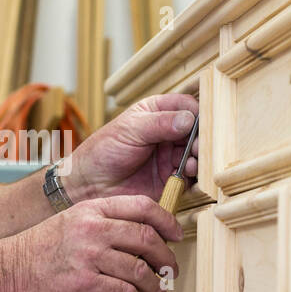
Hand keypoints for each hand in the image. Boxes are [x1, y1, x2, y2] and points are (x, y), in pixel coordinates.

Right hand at [1, 195, 181, 291]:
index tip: (176, 235)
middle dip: (166, 258)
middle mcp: (92, 229)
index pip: (142, 207)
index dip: (166, 221)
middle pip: (146, 238)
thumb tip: (144, 238)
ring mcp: (88, 257)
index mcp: (91, 210)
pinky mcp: (84, 285)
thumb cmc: (40, 251)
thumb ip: (104, 224)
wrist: (6, 272)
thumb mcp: (72, 222)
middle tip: (171, 271)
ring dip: (154, 285)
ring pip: (140, 270)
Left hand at [62, 94, 198, 202]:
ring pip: (197, 153)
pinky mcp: (170, 179)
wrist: (88, 185)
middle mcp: (167, 133)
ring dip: (200, 157)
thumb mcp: (129, 130)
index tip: (199, 122)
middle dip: (202, 138)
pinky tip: (191, 174)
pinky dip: (196, 176)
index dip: (196, 112)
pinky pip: (191, 177)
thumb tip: (189, 119)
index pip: (185, 105)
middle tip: (199, 146)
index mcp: (156, 112)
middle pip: (197, 130)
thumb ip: (159, 124)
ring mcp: (169, 156)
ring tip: (194, 162)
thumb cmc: (102, 152)